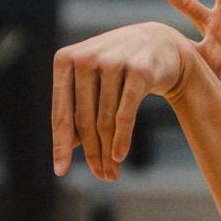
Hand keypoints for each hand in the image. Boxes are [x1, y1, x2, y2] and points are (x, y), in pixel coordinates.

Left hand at [52, 17, 197, 180]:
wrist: (160, 44)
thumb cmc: (118, 68)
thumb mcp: (93, 83)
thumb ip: (78, 110)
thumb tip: (66, 150)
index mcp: (66, 60)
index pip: (61, 111)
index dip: (60, 144)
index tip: (60, 171)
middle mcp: (87, 58)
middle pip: (84, 120)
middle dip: (91, 153)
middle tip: (100, 176)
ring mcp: (113, 62)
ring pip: (105, 120)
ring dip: (107, 152)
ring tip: (112, 173)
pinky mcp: (138, 71)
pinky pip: (125, 114)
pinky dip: (121, 138)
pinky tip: (119, 156)